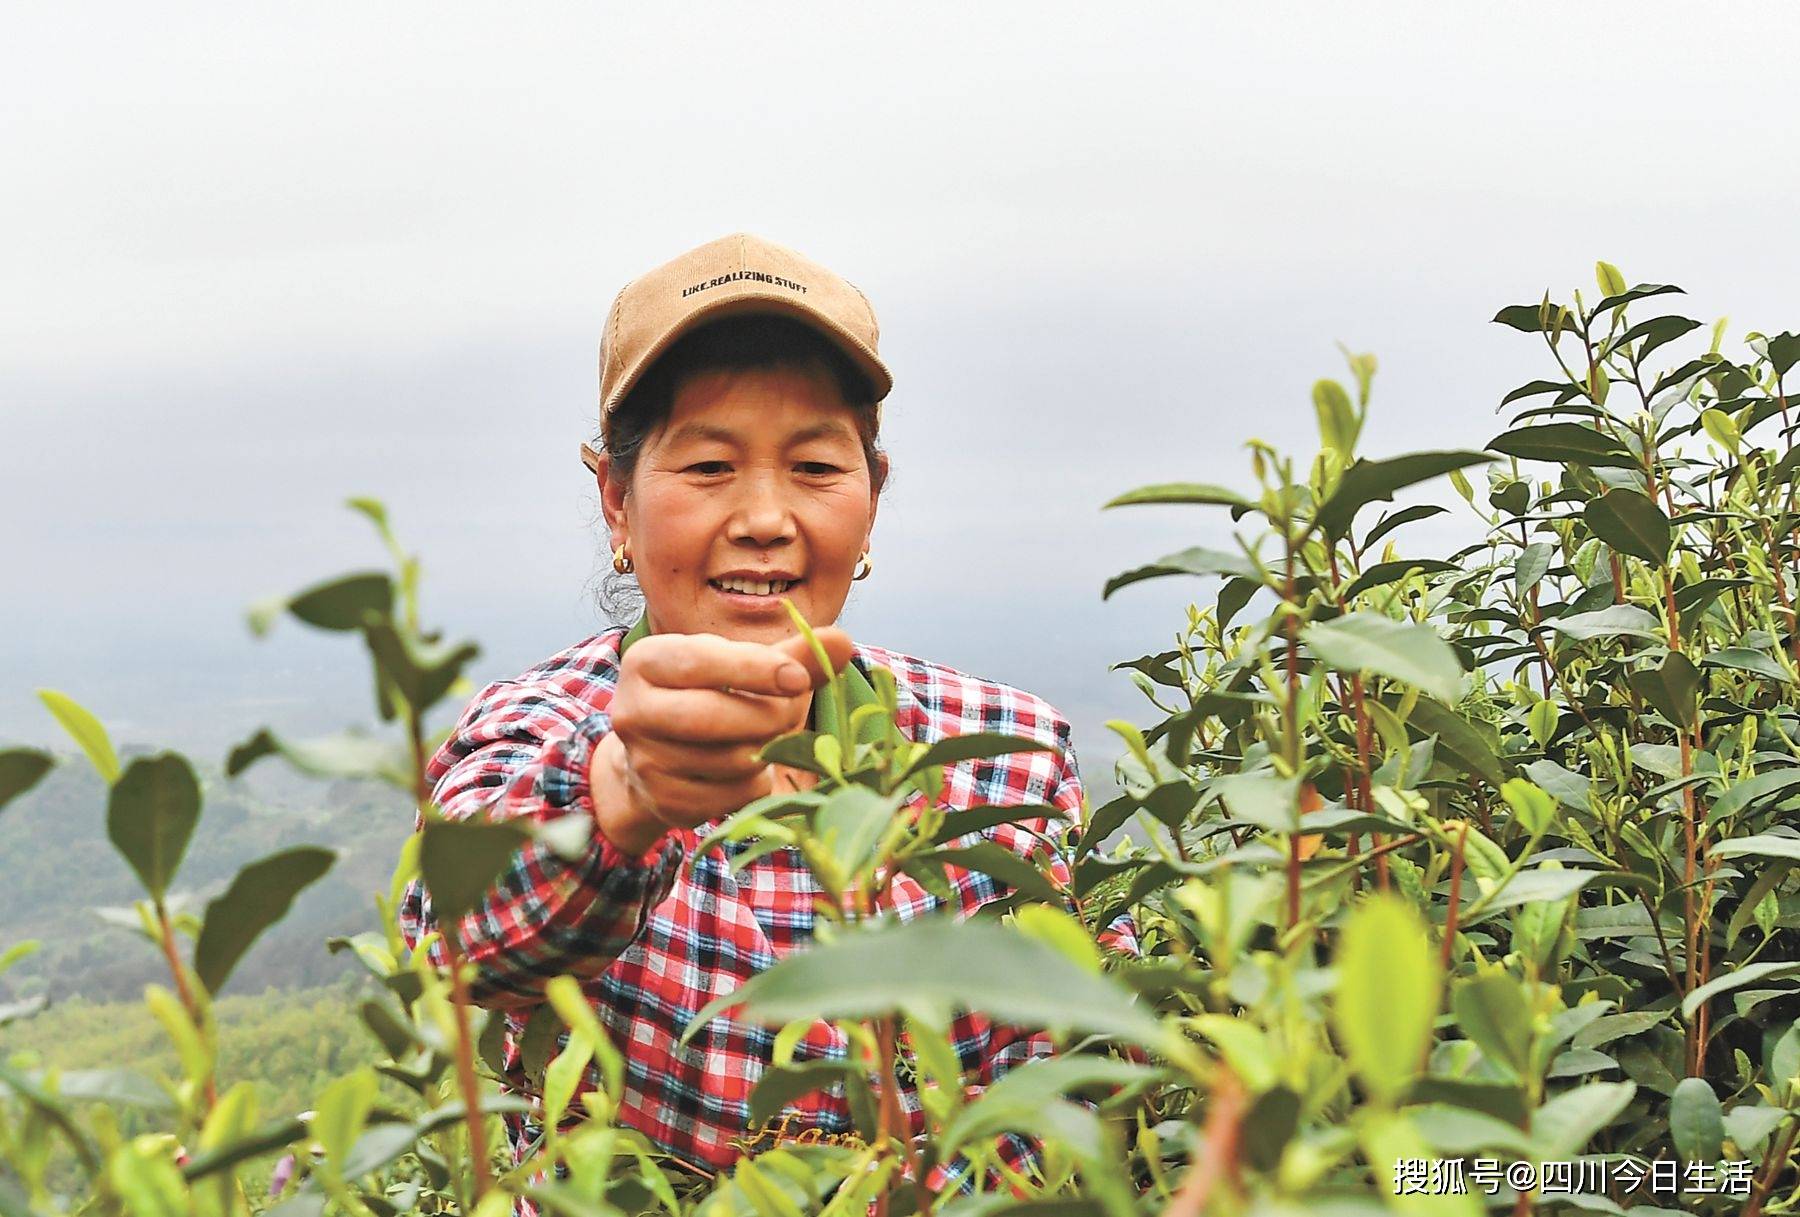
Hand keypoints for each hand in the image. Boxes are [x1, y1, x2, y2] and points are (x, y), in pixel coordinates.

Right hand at [589, 627, 855, 855]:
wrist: (662, 754)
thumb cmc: (711, 694)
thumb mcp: (744, 667)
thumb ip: (793, 654)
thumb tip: (840, 642)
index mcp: (647, 662)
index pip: (701, 662)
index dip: (755, 670)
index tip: (799, 679)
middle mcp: (631, 710)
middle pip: (711, 718)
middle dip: (768, 716)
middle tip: (794, 712)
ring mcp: (644, 761)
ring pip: (729, 760)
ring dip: (767, 750)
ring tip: (769, 737)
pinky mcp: (664, 802)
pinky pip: (732, 796)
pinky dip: (756, 784)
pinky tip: (751, 768)